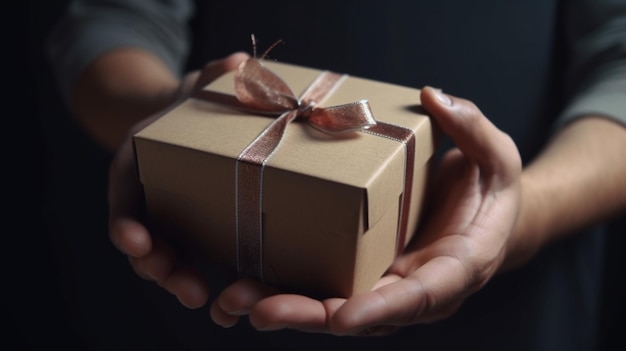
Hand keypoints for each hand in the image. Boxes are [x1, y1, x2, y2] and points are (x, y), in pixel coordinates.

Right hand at [107, 52, 249, 307]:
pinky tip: (222, 293)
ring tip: (197, 296)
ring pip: (161, 256)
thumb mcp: (199, 88)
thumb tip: (240, 62)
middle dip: (153, 262)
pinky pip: (188, 258)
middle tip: (175, 278)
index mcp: (137, 162)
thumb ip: (214, 77)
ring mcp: (166, 217)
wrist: (189, 122)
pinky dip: (197, 274)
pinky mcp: (191, 231)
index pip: (123, 195)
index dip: (125, 221)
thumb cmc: (191, 106)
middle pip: (140, 236)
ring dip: (175, 278)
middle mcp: (146, 195)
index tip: (134, 240)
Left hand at [209, 86, 522, 334]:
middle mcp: (414, 288)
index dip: (379, 310)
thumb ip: (472, 129)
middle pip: (360, 313)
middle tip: (258, 311)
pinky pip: (325, 285)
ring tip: (233, 301)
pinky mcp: (363, 270)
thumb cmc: (493, 189)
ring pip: (333, 306)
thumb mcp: (496, 155)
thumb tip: (433, 96)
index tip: (341, 317)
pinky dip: (287, 287)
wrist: (482, 213)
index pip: (418, 298)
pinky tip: (245, 283)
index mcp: (455, 268)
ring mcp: (385, 284)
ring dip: (283, 306)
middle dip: (308, 315)